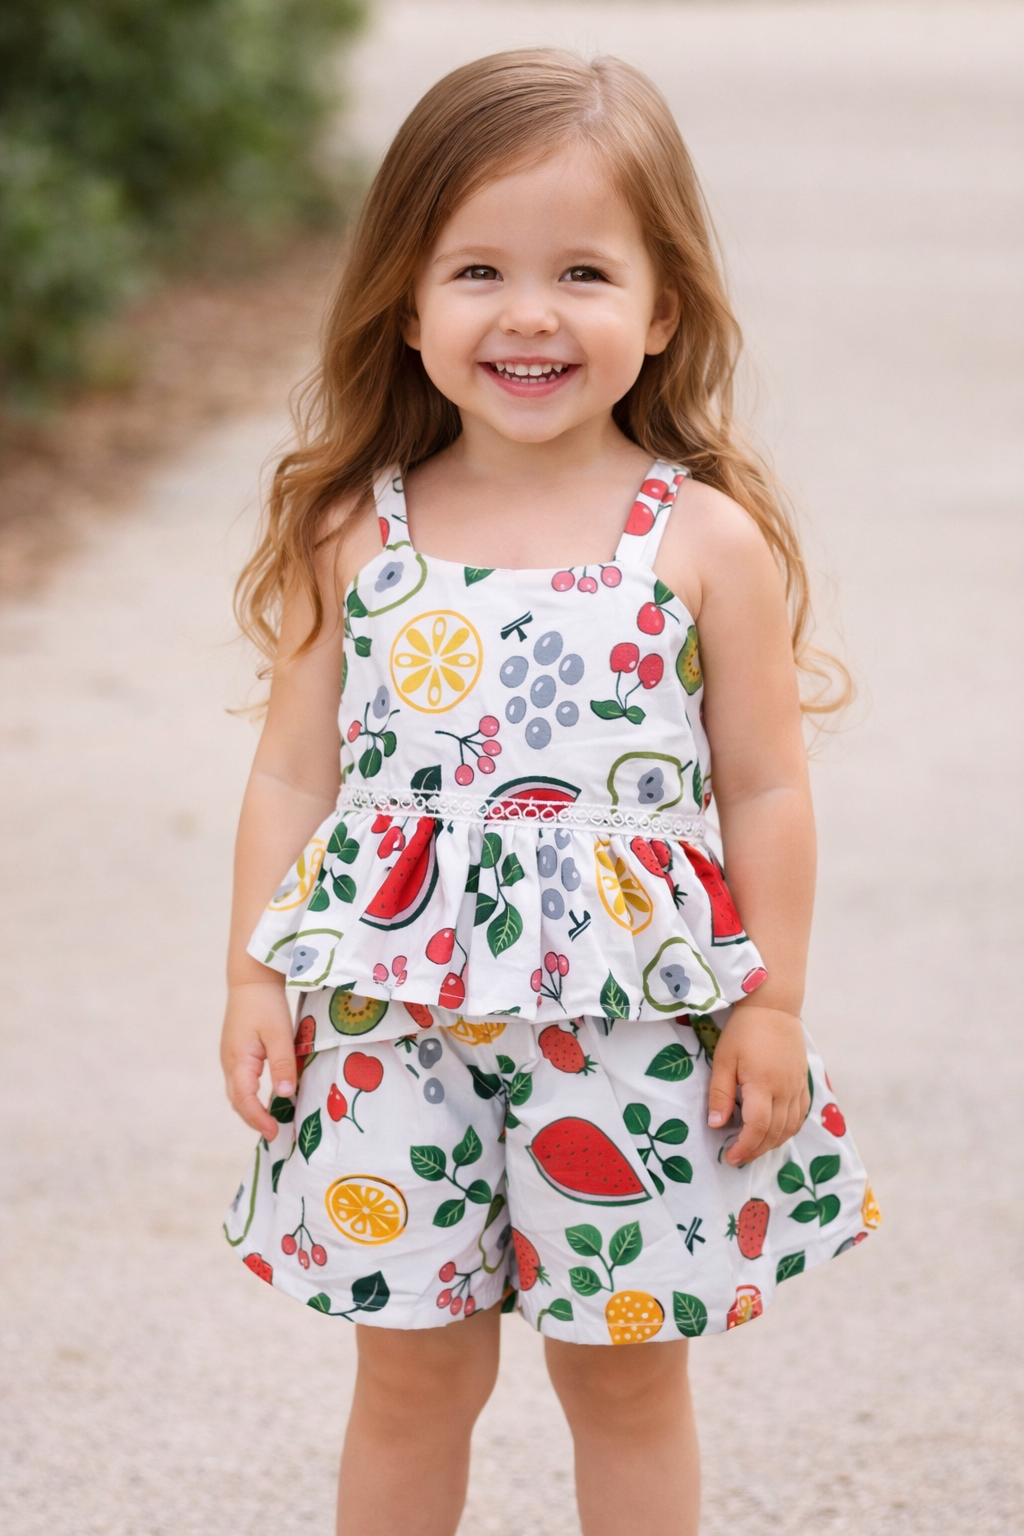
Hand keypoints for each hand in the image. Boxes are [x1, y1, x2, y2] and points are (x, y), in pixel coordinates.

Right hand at [220, 979, 296, 1139]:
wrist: (251, 980)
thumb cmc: (266, 1005)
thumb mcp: (279, 1034)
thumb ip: (282, 1064)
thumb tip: (285, 1095)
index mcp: (238, 1061)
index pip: (244, 1100)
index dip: (258, 1119)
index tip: (274, 1132)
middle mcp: (229, 1063)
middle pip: (237, 1101)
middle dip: (254, 1119)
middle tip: (275, 1133)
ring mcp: (230, 1058)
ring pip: (237, 1092)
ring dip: (251, 1109)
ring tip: (271, 1121)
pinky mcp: (236, 1052)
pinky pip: (241, 1082)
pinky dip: (250, 1096)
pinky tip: (265, 1097)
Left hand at [707, 1005, 808, 1166]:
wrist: (773, 1006)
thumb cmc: (744, 1031)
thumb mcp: (724, 1059)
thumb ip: (720, 1093)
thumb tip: (716, 1125)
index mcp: (763, 1084)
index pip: (758, 1127)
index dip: (745, 1147)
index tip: (730, 1157)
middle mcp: (785, 1089)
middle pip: (775, 1132)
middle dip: (756, 1150)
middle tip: (738, 1158)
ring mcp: (798, 1087)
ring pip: (790, 1128)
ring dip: (772, 1144)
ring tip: (753, 1149)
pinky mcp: (804, 1082)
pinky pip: (801, 1116)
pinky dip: (789, 1130)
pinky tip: (775, 1133)